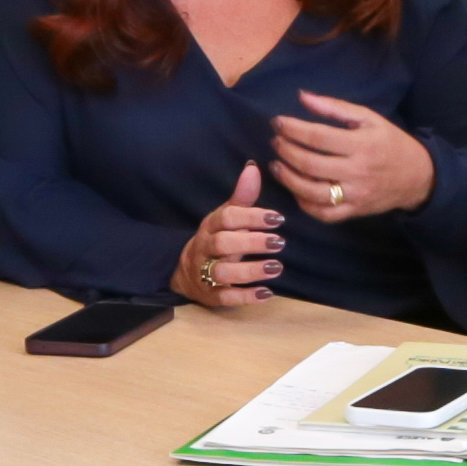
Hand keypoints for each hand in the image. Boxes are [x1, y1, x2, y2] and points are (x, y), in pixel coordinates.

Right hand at [177, 163, 285, 308]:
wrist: (186, 272)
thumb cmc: (217, 239)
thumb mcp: (226, 217)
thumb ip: (242, 197)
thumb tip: (253, 167)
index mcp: (210, 226)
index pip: (227, 217)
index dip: (251, 217)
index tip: (277, 218)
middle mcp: (205, 248)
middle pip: (223, 244)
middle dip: (251, 242)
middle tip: (279, 242)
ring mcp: (205, 273)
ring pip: (222, 272)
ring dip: (250, 271)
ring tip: (277, 267)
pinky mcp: (211, 295)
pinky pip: (225, 297)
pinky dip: (245, 297)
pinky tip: (267, 294)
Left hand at [267, 92, 431, 224]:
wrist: (417, 176)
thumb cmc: (389, 142)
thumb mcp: (368, 118)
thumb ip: (334, 107)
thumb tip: (302, 97)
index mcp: (361, 144)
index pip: (318, 136)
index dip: (292, 128)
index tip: (277, 122)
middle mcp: (357, 171)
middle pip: (310, 164)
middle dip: (286, 151)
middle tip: (276, 142)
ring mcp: (355, 195)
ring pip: (312, 192)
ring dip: (288, 179)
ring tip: (277, 166)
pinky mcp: (354, 211)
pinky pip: (324, 214)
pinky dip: (305, 204)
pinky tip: (296, 190)